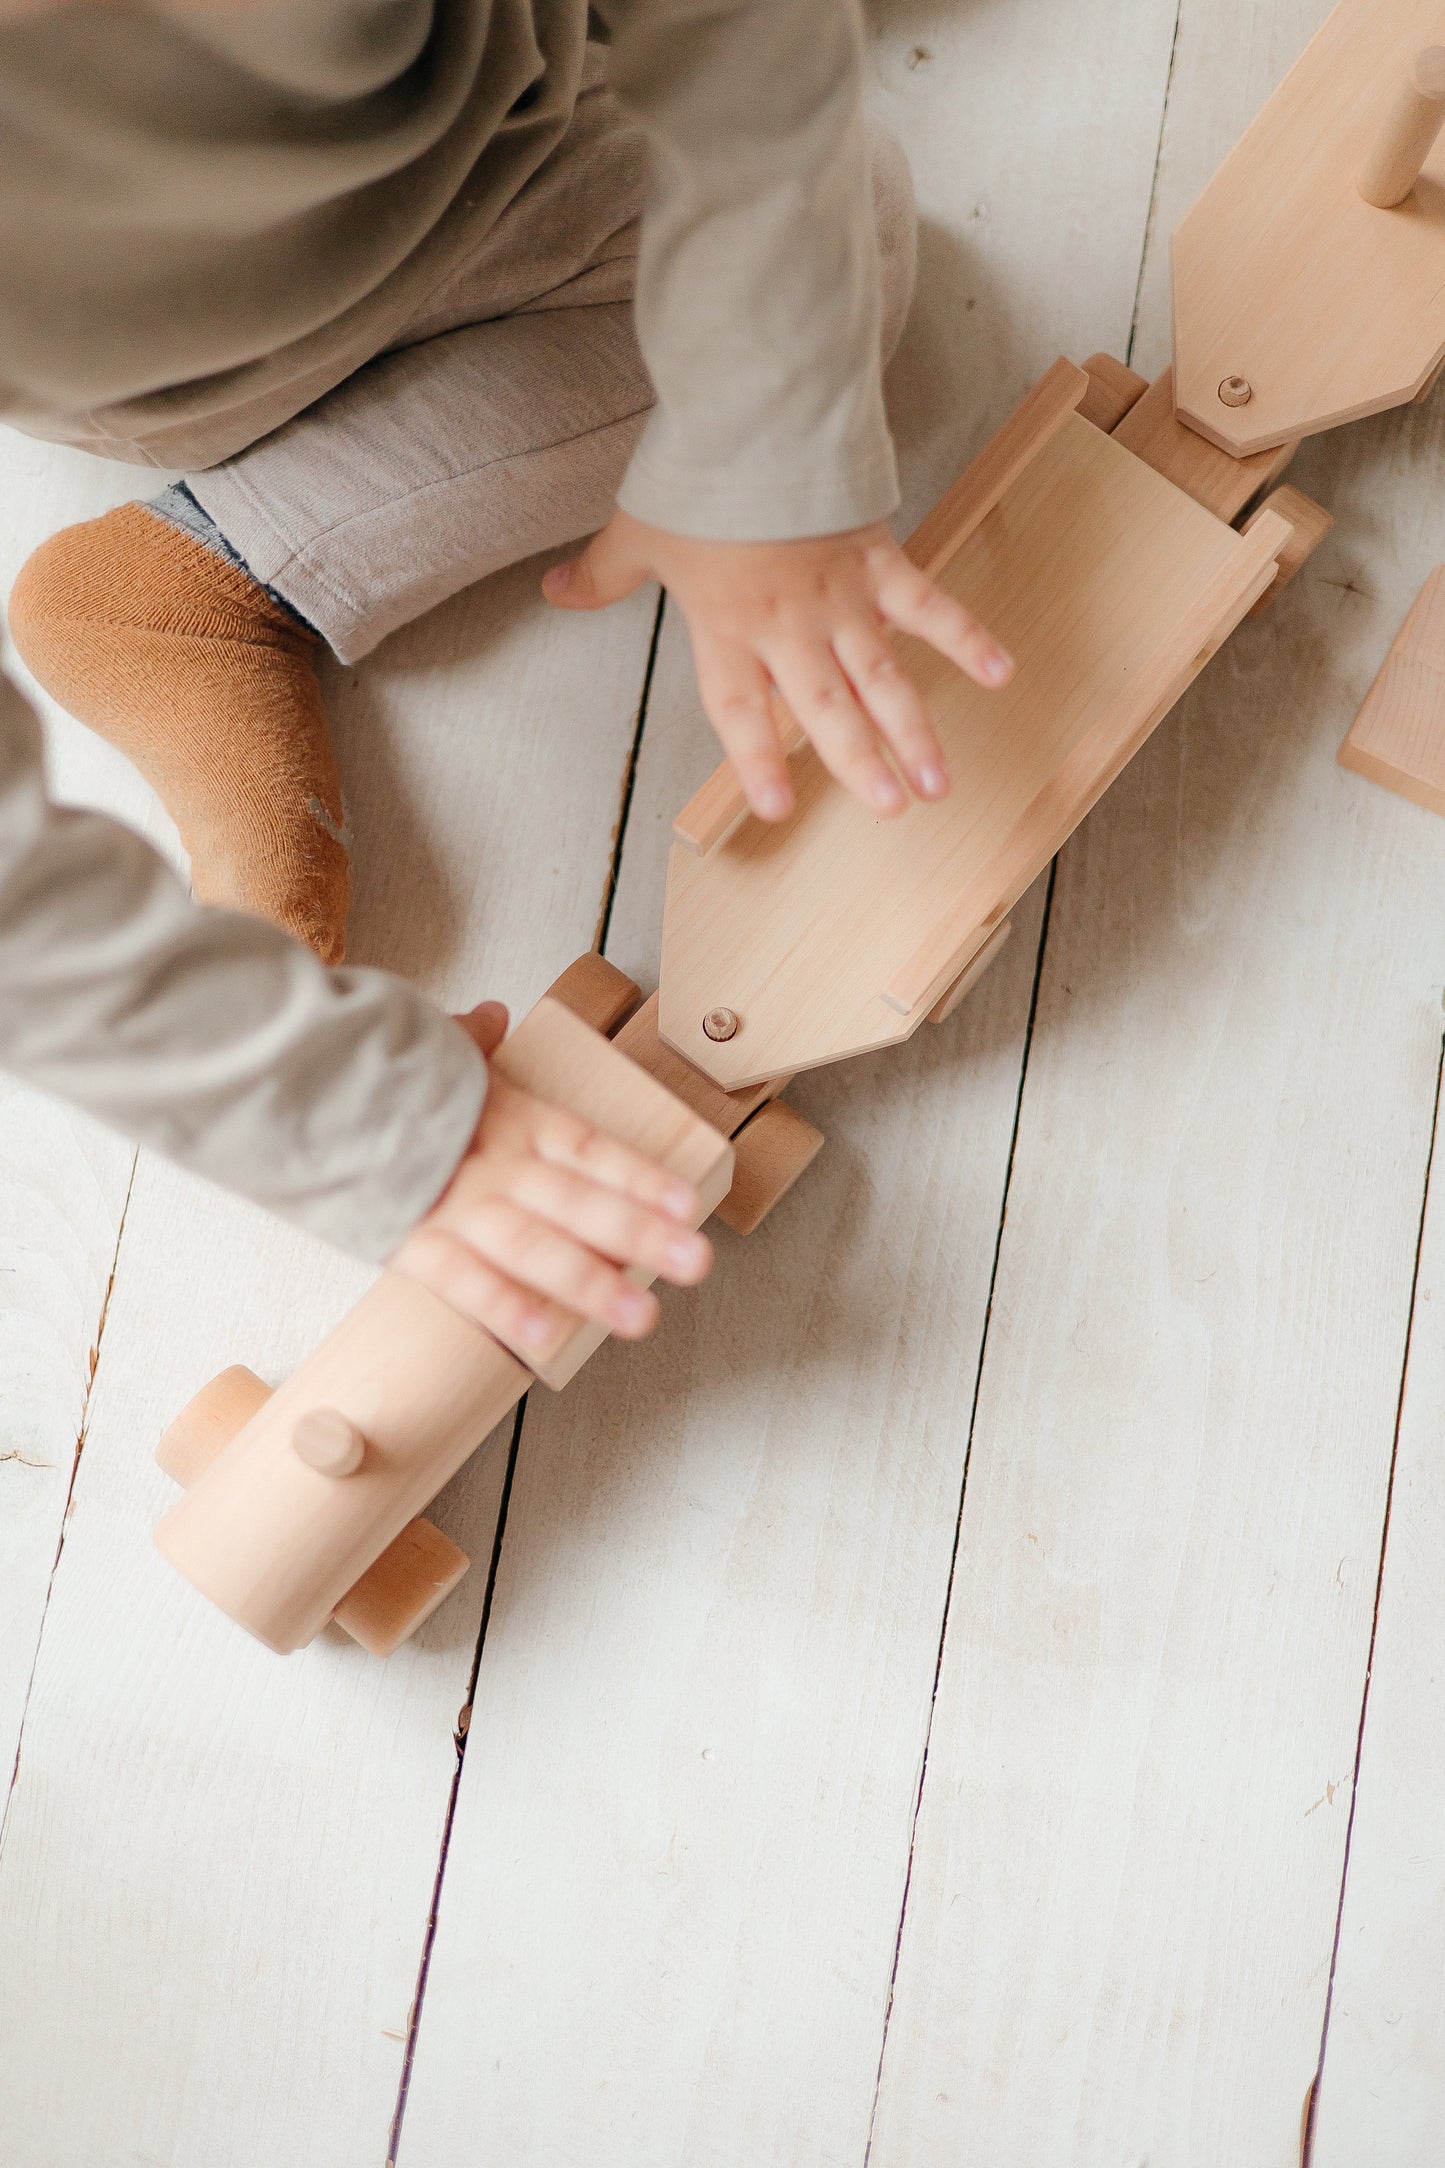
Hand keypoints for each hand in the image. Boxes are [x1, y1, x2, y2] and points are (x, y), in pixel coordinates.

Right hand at [391, 1003, 712, 1353]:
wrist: (291, 1085)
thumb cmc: (364, 1071)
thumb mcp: (425, 1043)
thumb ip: (470, 1041)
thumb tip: (493, 1016)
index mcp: (506, 1113)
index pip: (589, 1148)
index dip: (642, 1177)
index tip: (688, 1205)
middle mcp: (493, 1161)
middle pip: (580, 1201)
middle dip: (641, 1235)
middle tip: (695, 1265)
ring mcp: (454, 1203)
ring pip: (535, 1247)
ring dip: (591, 1283)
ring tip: (641, 1317)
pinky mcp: (409, 1239)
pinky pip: (463, 1279)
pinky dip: (504, 1308)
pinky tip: (546, 1337)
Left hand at [542, 510, 1012, 823]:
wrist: (753, 409)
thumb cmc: (696, 475)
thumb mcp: (636, 530)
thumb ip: (601, 575)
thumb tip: (551, 591)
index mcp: (727, 627)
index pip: (740, 711)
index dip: (757, 761)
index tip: (776, 809)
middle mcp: (788, 626)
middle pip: (827, 707)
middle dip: (860, 763)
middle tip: (892, 810)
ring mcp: (841, 597)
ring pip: (883, 677)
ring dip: (914, 731)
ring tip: (939, 784)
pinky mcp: (879, 558)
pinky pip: (929, 605)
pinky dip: (966, 637)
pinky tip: (1000, 674)